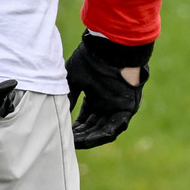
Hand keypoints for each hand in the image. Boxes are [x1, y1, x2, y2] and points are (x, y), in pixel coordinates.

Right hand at [65, 34, 149, 149]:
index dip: (75, 128)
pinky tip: (93, 138)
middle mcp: (108, 103)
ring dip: (91, 137)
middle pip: (93, 126)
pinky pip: (118, 124)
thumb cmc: (91, 59)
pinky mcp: (129, 107)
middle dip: (81, 135)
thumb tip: (59, 113)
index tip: (64, 135)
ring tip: (77, 143)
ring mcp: (119, 106)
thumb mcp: (74, 80)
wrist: (111, 47)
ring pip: (105, 128)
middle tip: (68, 142)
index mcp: (96, 97)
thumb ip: (69, 98)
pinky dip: (106, 133)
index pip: (85, 119)